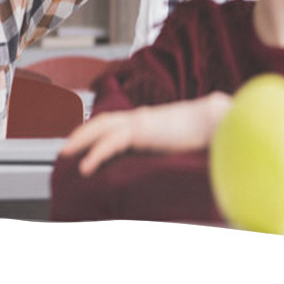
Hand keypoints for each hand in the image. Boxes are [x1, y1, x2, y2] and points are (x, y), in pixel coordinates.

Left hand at [59, 92, 231, 175]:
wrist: (218, 119)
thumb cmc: (207, 131)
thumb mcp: (183, 140)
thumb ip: (172, 145)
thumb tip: (175, 156)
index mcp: (149, 119)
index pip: (116, 121)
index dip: (97, 129)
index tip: (83, 140)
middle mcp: (141, 117)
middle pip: (102, 121)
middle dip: (81, 132)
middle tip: (65, 147)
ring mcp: (140, 121)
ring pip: (101, 127)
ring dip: (81, 139)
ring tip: (66, 153)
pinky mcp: (142, 131)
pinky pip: (111, 142)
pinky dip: (95, 153)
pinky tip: (86, 167)